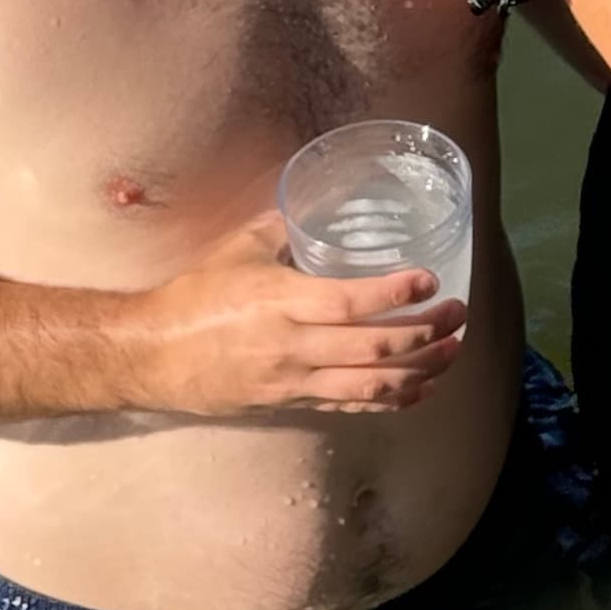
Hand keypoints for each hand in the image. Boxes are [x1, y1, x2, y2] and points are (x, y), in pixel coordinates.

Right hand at [134, 212, 465, 415]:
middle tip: (457, 314)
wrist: (153, 355)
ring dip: (419, 370)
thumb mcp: (237, 250)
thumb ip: (281, 228)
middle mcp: (291, 347)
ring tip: (451, 352)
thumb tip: (315, 204)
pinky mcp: (290, 403)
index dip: (393, 294)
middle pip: (371, 348)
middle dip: (424, 334)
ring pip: (369, 384)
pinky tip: (417, 388)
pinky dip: (389, 400)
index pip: (348, 303)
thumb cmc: (194, 296)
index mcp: (278, 302)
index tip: (427, 280)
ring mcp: (293, 381)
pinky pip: (348, 405)